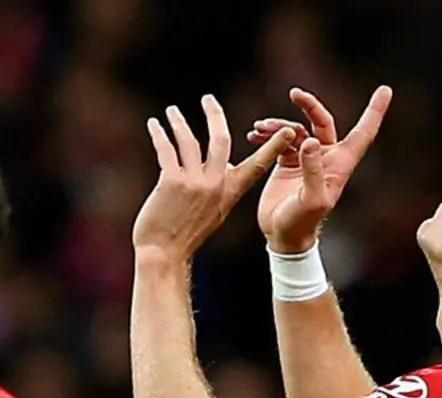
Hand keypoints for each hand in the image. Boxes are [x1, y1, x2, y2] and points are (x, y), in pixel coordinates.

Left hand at [133, 95, 294, 264]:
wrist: (165, 254)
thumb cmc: (186, 234)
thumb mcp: (213, 211)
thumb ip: (221, 186)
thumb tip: (225, 164)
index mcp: (229, 193)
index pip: (256, 164)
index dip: (272, 146)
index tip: (288, 130)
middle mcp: (215, 185)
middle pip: (220, 140)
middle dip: (214, 115)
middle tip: (208, 98)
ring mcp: (194, 183)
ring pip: (189, 141)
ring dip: (179, 122)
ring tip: (171, 111)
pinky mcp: (171, 182)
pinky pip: (166, 150)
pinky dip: (159, 134)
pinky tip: (153, 125)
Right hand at [249, 86, 391, 252]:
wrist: (282, 235)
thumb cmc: (302, 223)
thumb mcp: (311, 200)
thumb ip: (312, 171)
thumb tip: (310, 141)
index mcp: (339, 164)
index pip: (362, 133)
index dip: (374, 111)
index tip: (384, 90)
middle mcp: (326, 158)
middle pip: (322, 122)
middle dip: (310, 106)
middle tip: (294, 93)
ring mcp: (306, 158)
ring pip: (296, 129)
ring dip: (278, 125)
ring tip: (259, 128)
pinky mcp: (288, 162)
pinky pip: (280, 139)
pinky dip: (268, 134)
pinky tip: (254, 135)